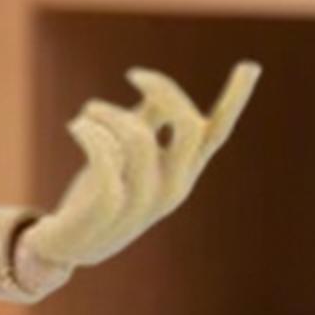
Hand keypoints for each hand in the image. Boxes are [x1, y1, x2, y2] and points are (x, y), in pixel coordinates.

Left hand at [16, 62, 259, 288]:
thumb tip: (158, 89)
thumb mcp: (125, 158)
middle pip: (187, 127)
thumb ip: (145, 124)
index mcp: (182, 175)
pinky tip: (76, 125)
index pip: (216, 134)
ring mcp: (142, 203)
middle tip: (134, 75)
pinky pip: (106, 157)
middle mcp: (172, 189)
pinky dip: (91, 132)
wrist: (64, 248)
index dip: (234, 100)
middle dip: (165, 90)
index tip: (250, 66)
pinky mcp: (108, 209)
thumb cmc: (96, 196)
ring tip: (88, 111)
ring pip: (138, 137)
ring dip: (109, 113)